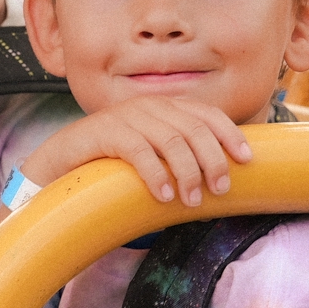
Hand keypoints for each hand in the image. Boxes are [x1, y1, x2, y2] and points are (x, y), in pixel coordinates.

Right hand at [19, 96, 251, 205]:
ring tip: (192, 200)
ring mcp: (126, 116)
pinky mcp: (104, 131)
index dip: (230, 134)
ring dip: (188, 173)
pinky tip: (163, 196)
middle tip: (220, 190)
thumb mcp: (151, 154)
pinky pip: (138, 151)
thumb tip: (219, 179)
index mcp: (164, 108)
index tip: (247, 160)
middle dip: (213, 161)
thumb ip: (178, 156)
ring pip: (171, 141)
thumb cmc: (112, 163)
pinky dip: (156, 175)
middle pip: (194, 129)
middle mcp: (148, 106)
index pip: (207, 114)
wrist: (60, 161)